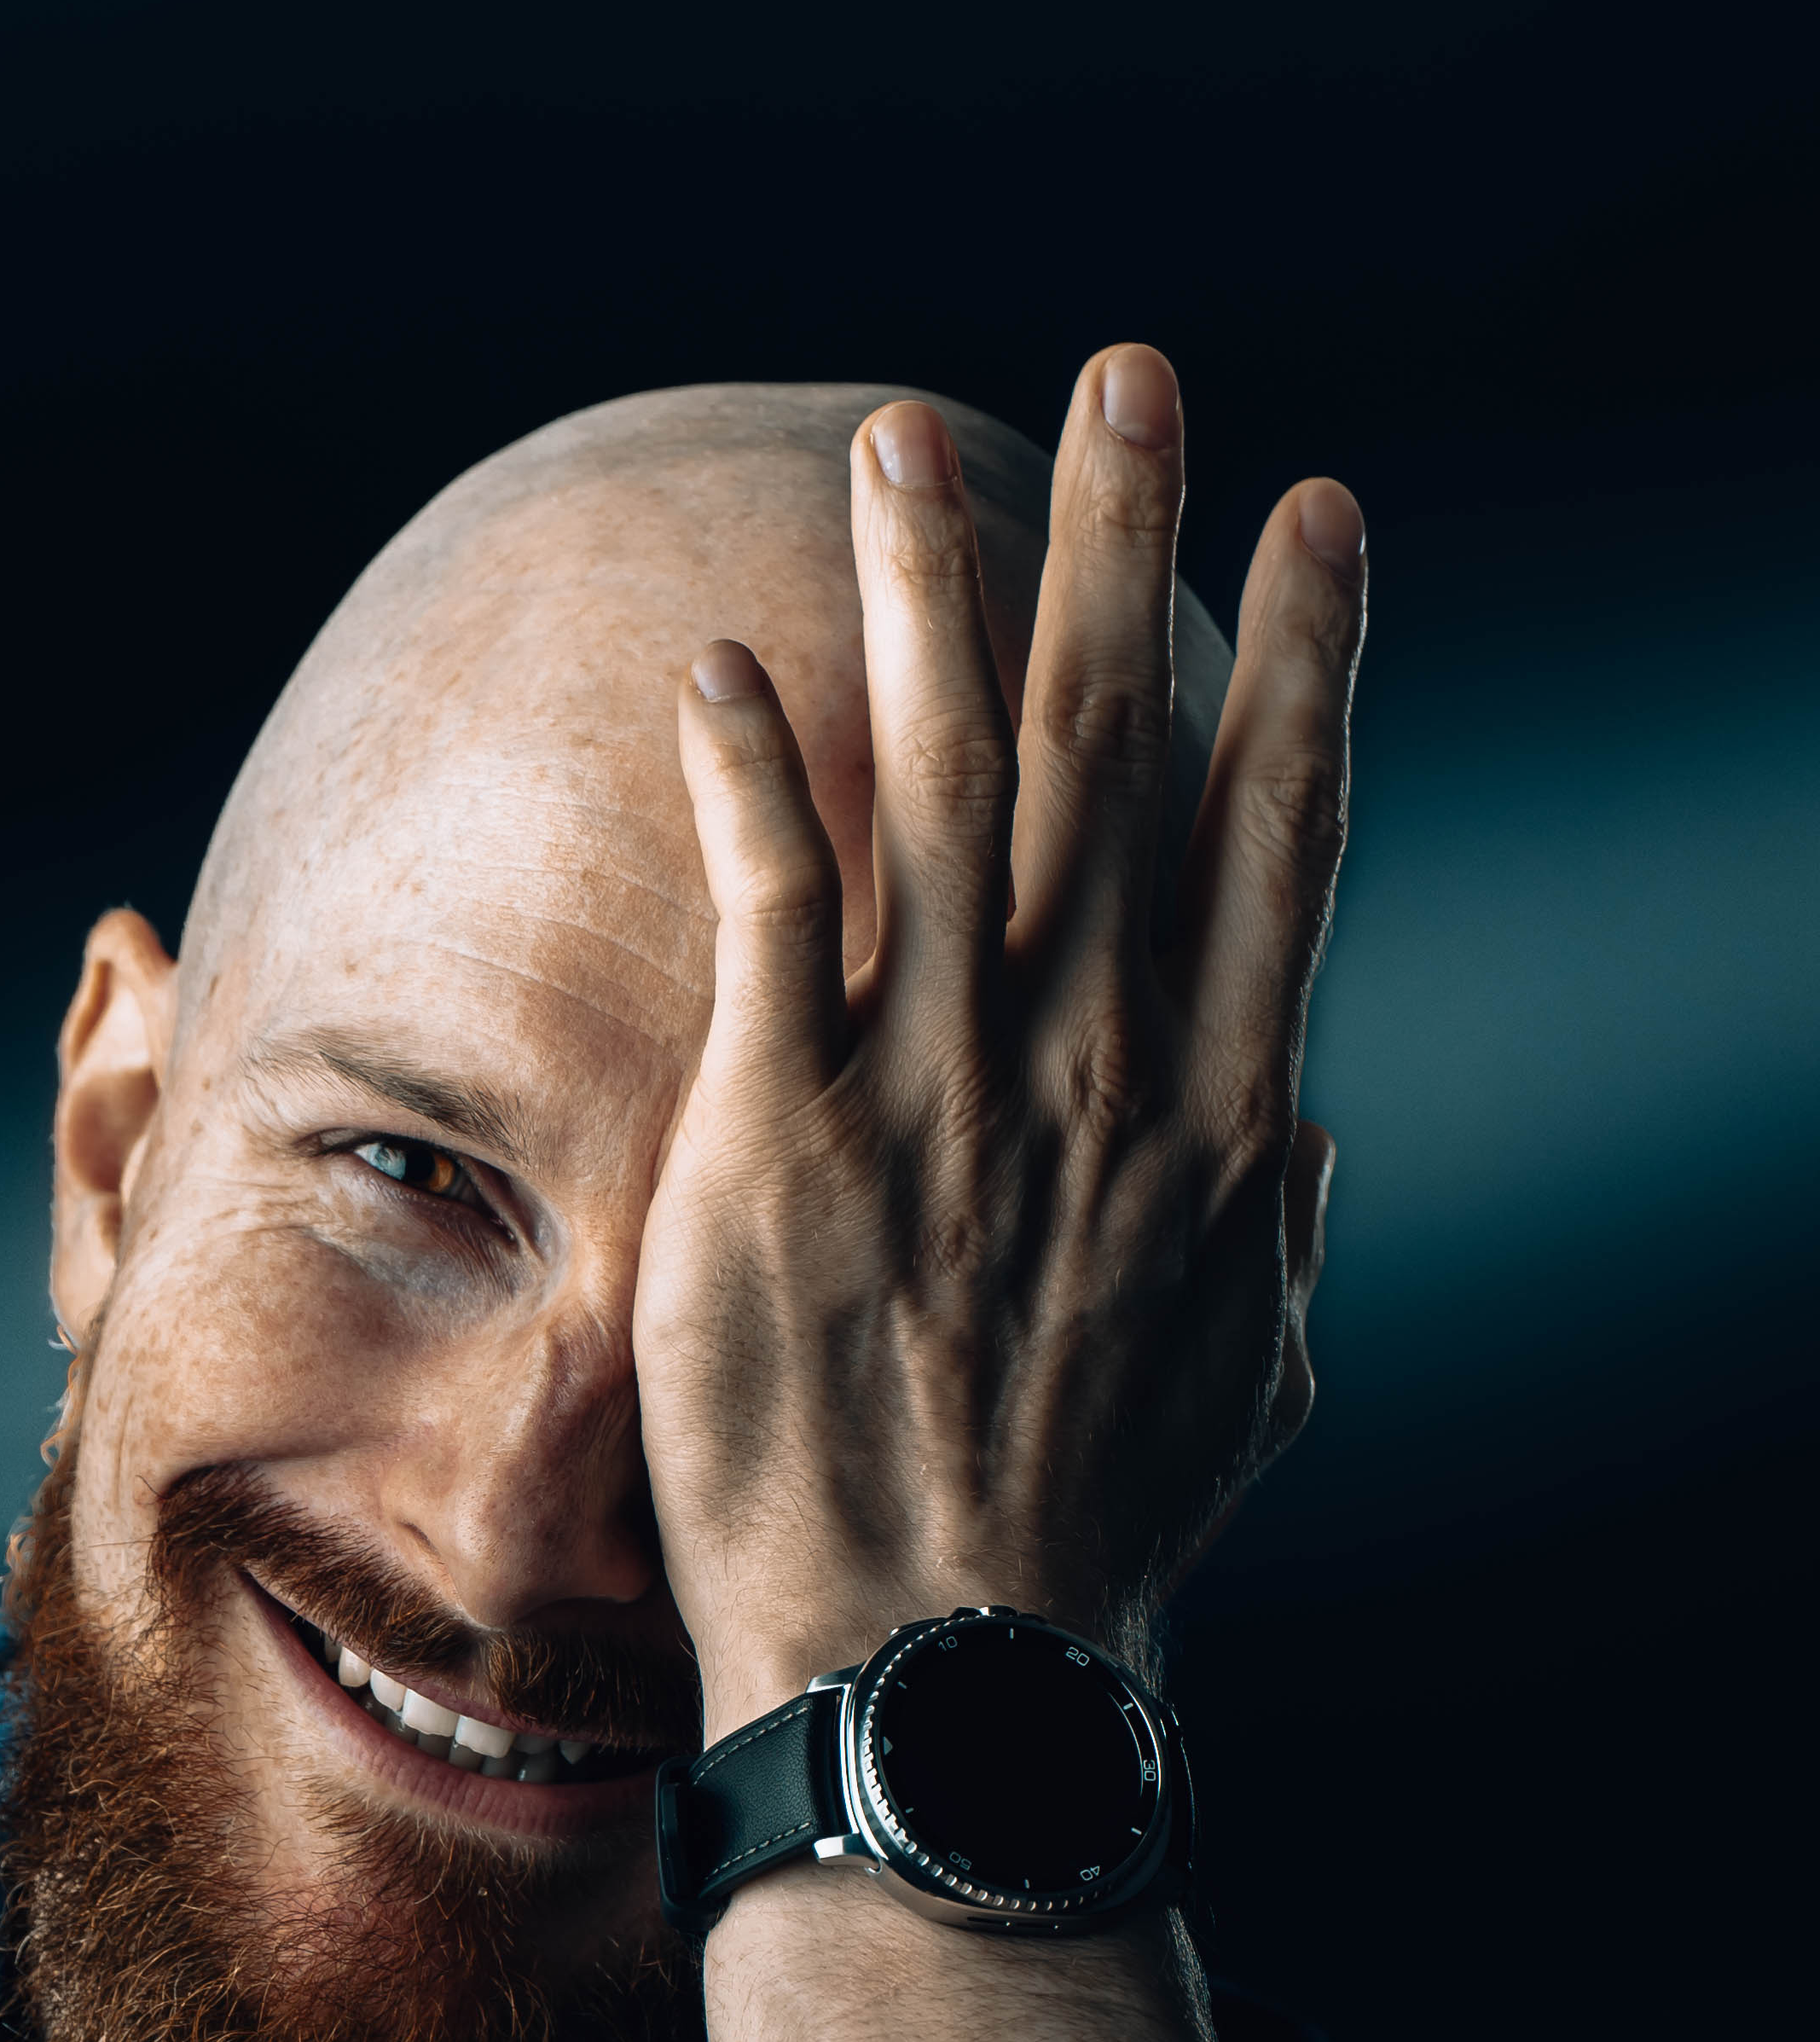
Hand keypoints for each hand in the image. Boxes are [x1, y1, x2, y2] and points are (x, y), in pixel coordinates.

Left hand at [632, 347, 1358, 1724]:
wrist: (942, 1662)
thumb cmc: (1088, 1544)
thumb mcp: (1246, 1383)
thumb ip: (1279, 1241)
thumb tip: (1305, 1137)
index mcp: (1209, 1110)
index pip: (1271, 826)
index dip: (1303, 655)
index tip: (1323, 512)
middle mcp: (1087, 1063)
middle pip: (1117, 748)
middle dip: (1126, 545)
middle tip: (1130, 379)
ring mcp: (935, 1088)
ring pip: (943, 780)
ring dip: (928, 595)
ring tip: (898, 448)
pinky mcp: (782, 1134)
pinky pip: (768, 908)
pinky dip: (746, 774)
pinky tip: (717, 658)